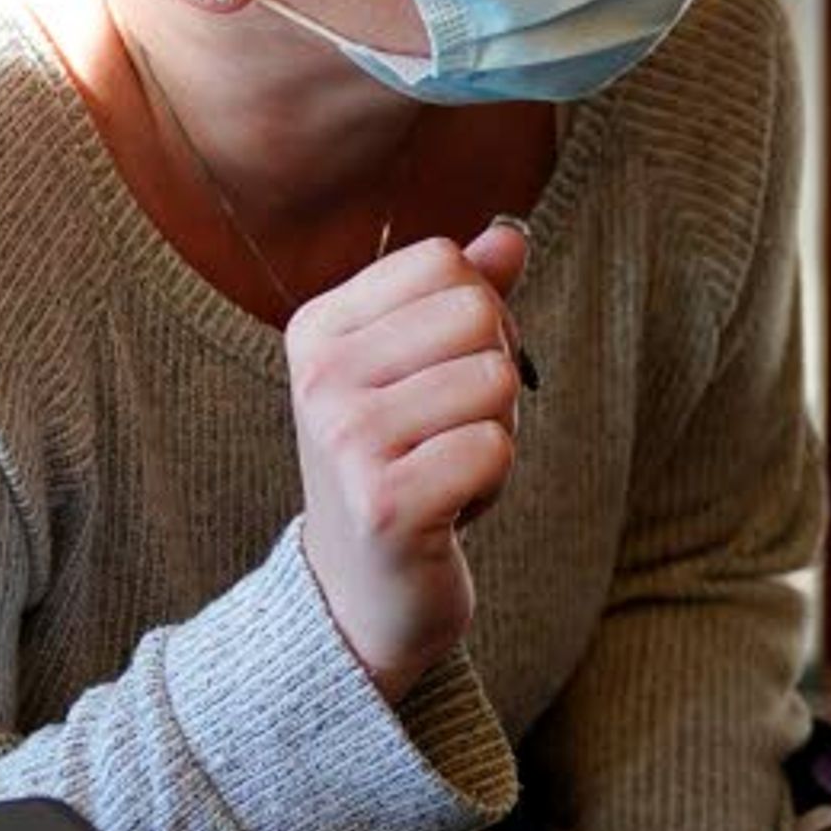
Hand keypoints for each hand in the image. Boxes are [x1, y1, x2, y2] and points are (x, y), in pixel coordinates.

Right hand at [287, 221, 530, 701]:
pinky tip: (446, 512)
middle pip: (477, 312)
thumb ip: (463, 297)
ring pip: (496, 380)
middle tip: (446, 434)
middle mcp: (320, 376)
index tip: (437, 380)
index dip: (478, 318)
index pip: (445, 263)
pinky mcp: (386, 502)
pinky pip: (494, 449)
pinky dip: (492, 485)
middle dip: (492, 376)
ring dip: (494, 437)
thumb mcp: (419, 372)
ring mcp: (346, 439)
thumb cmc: (398, 470)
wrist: (358, 596)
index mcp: (319, 329)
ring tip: (442, 473)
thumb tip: (511, 234)